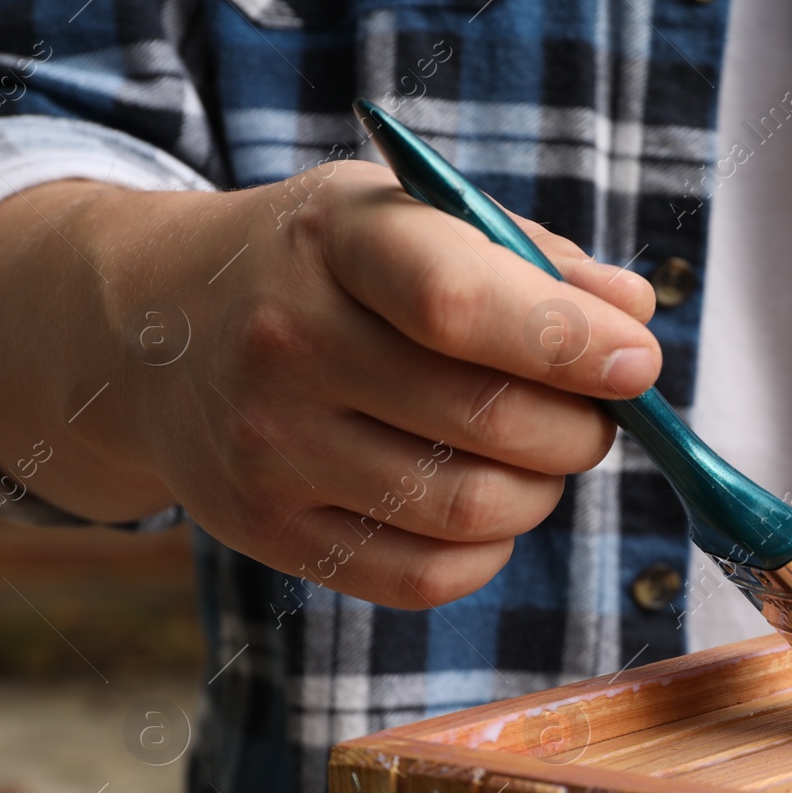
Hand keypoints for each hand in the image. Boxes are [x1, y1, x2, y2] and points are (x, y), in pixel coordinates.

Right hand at [23, 162, 660, 606]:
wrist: (155, 332)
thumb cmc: (319, 267)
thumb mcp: (404, 216)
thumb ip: (527, 257)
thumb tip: (633, 315)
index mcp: (333, 242)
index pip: (458, 301)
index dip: (567, 339)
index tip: (636, 361)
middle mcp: (285, 345)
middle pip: (487, 419)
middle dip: (581, 428)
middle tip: (594, 413)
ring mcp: (269, 449)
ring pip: (470, 509)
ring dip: (543, 490)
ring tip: (540, 455)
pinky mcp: (270, 531)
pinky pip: (426, 576)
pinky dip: (490, 550)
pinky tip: (486, 505)